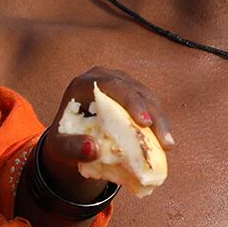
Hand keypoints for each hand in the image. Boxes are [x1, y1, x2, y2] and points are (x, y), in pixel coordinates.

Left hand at [38, 66, 175, 202]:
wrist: (69, 140)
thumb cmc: (63, 141)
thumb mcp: (59, 148)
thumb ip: (71, 148)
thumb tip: (94, 148)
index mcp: (84, 83)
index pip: (112, 85)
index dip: (132, 102)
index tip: (145, 123)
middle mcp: (105, 78)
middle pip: (136, 91)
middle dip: (153, 115)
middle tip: (164, 141)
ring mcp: (121, 85)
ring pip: (148, 98)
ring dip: (160, 121)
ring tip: (167, 146)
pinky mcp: (132, 96)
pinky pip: (150, 107)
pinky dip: (158, 124)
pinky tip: (164, 144)